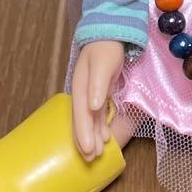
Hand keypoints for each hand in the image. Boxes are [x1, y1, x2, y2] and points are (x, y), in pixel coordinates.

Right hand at [71, 39, 124, 161]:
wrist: (110, 32)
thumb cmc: (106, 48)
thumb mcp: (102, 63)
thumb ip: (98, 84)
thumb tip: (93, 106)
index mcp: (81, 87)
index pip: (81, 114)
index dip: (83, 133)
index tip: (88, 149)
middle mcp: (84, 93)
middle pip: (83, 120)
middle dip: (86, 140)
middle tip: (91, 159)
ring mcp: (92, 93)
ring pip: (90, 119)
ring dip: (93, 136)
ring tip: (97, 154)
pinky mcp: (100, 92)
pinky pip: (98, 113)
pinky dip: (100, 126)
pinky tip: (105, 136)